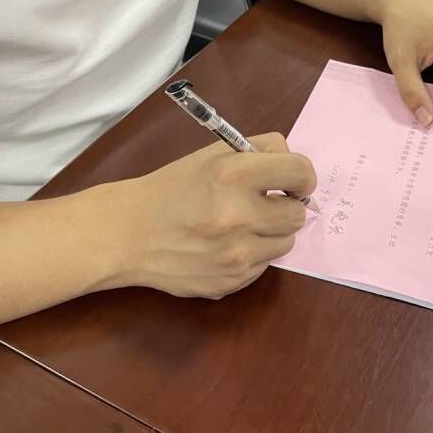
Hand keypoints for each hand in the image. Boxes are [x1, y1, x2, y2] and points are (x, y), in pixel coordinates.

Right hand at [113, 137, 315, 298]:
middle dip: (287, 205)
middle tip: (266, 202)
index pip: (300, 172)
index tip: (294, 179)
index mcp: (233, 174)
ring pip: (285, 242)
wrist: (129, 233)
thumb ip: (260, 151)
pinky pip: (264, 265)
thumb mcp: (214, 153)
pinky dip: (254, 254)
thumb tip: (296, 166)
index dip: (302, 175)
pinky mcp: (230, 282)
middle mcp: (238, 215)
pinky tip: (226, 245)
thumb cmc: (174, 187)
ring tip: (242, 224)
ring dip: (271, 232)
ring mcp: (235, 254)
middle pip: (298, 213)